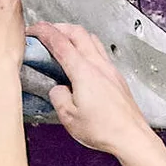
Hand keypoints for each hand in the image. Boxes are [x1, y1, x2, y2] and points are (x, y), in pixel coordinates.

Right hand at [28, 19, 158, 161]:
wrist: (132, 138)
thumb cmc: (105, 130)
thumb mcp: (68, 117)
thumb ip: (57, 97)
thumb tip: (57, 89)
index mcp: (84, 71)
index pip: (59, 42)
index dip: (43, 32)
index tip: (33, 30)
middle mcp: (99, 66)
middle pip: (77, 32)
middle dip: (59, 27)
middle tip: (47, 33)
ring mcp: (110, 70)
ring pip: (92, 40)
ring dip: (75, 36)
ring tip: (64, 44)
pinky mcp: (117, 78)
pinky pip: (101, 53)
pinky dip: (87, 49)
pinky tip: (83, 62)